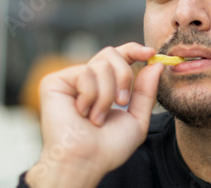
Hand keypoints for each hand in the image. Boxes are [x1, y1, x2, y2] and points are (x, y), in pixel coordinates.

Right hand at [26, 43, 163, 187]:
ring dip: (107, 95)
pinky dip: (91, 96)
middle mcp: (87, 79)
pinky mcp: (55, 81)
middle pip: (112, 53)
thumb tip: (156, 64)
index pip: (119, 56)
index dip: (134, 49)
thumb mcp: (137, 118)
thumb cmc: (108, 147)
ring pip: (101, 65)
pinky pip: (85, 73)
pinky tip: (82, 113)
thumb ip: (146, 91)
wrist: (86, 161)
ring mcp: (70, 79)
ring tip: (98, 117)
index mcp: (105, 85)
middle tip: (123, 102)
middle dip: (124, 76)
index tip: (151, 53)